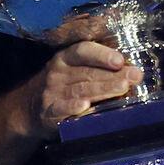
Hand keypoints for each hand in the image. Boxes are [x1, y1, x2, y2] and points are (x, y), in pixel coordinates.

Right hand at [17, 41, 140, 138]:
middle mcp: (58, 73)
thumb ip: (99, 65)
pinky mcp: (49, 113)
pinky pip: (61, 109)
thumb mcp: (75, 68)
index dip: (102, 54)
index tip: (120, 60)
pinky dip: (73, 108)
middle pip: (88, 73)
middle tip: (135, 76)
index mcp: (66, 58)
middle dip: (113, 75)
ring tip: (122, 88)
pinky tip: (85, 107)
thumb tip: (133, 67)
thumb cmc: (64, 85)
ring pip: (80, 90)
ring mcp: (52, 93)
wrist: (28, 108)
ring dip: (102, 89)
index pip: (83, 51)